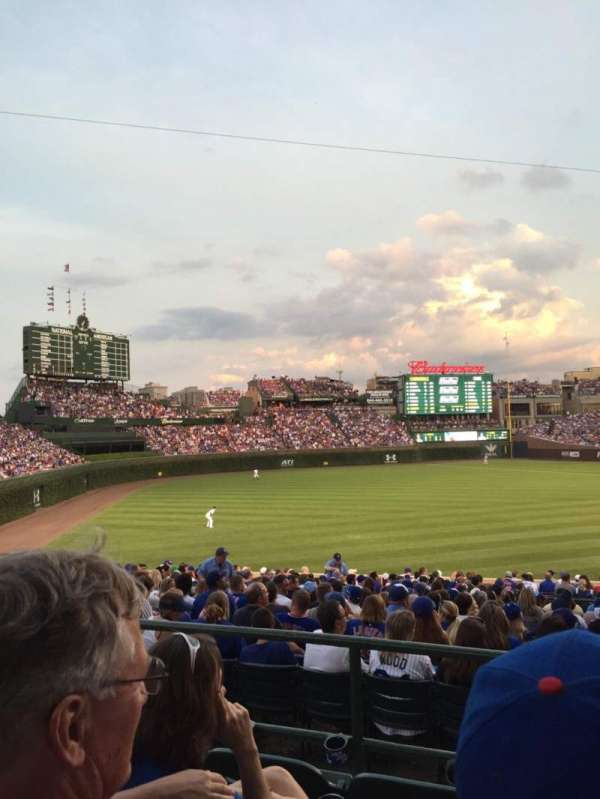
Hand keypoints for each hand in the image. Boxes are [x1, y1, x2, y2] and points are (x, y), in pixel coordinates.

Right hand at [114, 769, 235, 798]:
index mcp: (202, 775)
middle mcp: (206, 784)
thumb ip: (199, 776)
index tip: (226, 789)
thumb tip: (208, 776)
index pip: (220, 779)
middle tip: (234, 797)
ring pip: (223, 798)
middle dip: (229, 794)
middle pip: (225, 789)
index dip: (224, 785)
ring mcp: (204, 795)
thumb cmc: (171, 784)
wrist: (161, 793)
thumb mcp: (186, 775)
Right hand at [216, 691, 255, 753]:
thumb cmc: (227, 739)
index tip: (215, 689)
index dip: (218, 695)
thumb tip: (209, 705)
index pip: (220, 703)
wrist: (244, 745)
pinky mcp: (245, 711)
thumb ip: (214, 718)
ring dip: (227, 707)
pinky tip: (235, 718)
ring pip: (229, 703)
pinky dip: (234, 708)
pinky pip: (236, 704)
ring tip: (229, 718)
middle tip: (219, 703)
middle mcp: (232, 716)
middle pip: (224, 702)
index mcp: (225, 721)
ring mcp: (240, 713)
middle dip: (221, 701)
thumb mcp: (217, 731)